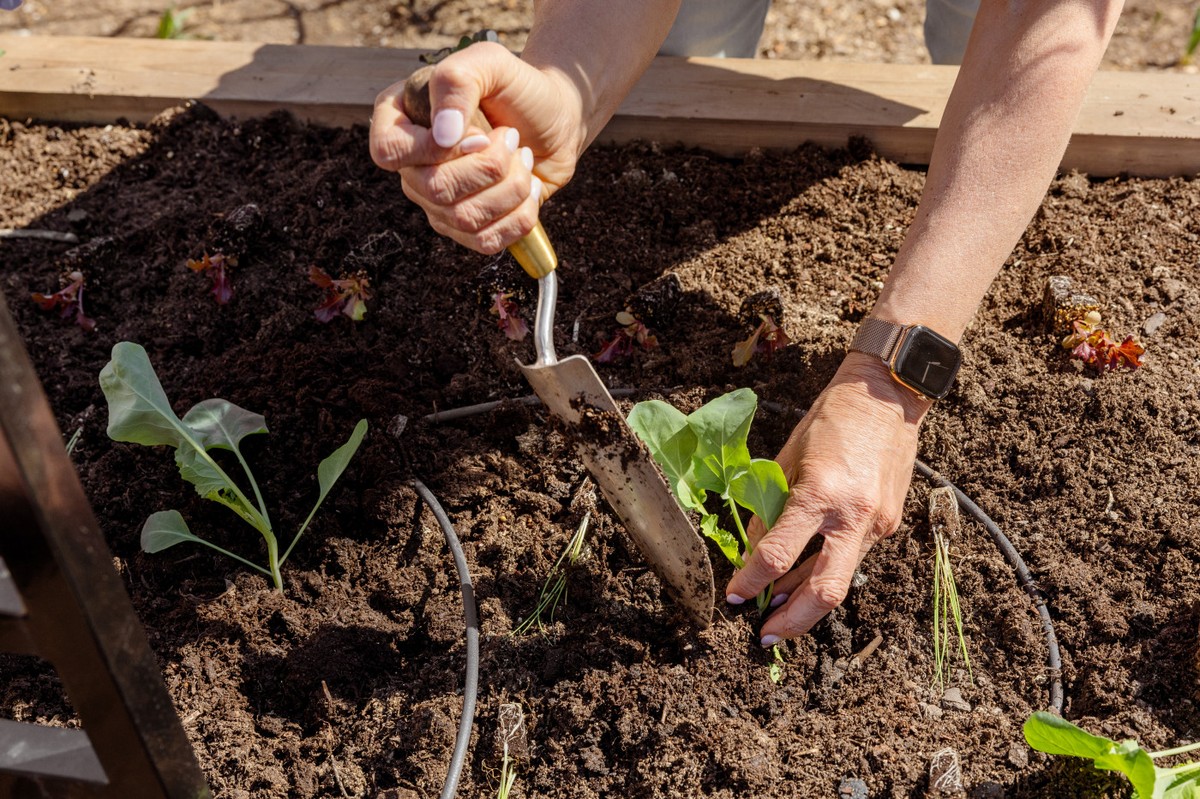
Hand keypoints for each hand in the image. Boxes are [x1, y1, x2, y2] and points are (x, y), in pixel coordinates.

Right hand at [369, 41, 584, 253]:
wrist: (556, 121)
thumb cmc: (517, 88)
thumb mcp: (488, 62)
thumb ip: (456, 83)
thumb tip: (443, 138)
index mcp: (400, 120)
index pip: (388, 151)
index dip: (432, 150)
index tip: (478, 133)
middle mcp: (412, 167)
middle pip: (434, 190)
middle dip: (489, 167)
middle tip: (512, 139)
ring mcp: (438, 203)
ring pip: (465, 219)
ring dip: (511, 188)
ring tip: (523, 159)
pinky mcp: (468, 228)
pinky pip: (486, 242)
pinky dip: (520, 216)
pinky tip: (529, 187)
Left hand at [725, 352, 930, 643]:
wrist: (886, 397)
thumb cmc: (829, 421)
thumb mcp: (786, 459)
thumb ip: (769, 508)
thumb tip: (753, 552)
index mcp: (819, 493)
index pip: (777, 555)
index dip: (751, 581)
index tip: (734, 596)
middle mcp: (852, 515)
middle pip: (823, 591)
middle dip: (792, 622)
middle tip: (765, 637)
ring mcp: (877, 524)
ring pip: (841, 580)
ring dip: (807, 600)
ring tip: (778, 610)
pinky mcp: (890, 525)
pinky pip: (853, 557)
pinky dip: (827, 568)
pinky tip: (806, 572)